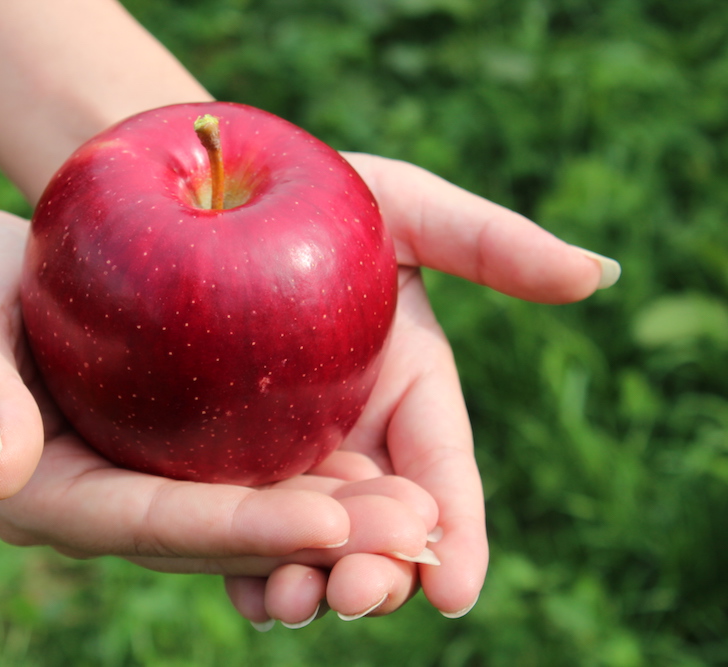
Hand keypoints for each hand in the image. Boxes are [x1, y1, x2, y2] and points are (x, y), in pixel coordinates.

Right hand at [0, 204, 442, 587]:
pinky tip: (394, 475)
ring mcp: (149, 484)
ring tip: (430, 517)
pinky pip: (255, 477)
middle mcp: (109, 507)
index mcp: (50, 498)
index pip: (153, 525)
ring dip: (341, 523)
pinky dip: (321, 481)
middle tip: (418, 531)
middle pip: (219, 537)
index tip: (331, 522)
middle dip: (318, 540)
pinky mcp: (179, 454)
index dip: (242, 530)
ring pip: (252, 517)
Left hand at [223, 153, 618, 627]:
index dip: (456, 532)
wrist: (217, 195)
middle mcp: (356, 431)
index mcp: (410, 389)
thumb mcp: (401, 205)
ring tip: (292, 604)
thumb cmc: (319, 195)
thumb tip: (596, 274)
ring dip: (309, 579)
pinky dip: (245, 563)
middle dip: (378, 569)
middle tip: (358, 597)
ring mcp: (290, 450)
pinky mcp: (226, 456)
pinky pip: (241, 523)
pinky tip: (241, 590)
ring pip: (312, 536)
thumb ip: (490, 242)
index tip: (456, 588)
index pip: (442, 474)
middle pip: (377, 521)